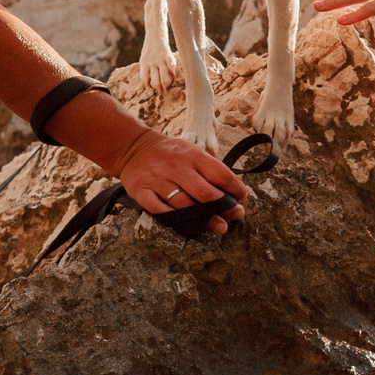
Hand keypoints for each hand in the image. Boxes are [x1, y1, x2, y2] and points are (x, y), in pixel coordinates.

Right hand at [112, 132, 247, 232]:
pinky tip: (187, 225)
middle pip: (205, 193)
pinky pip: (159, 210)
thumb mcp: (191, 152)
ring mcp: (157, 180)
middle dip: (224, 207)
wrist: (133, 148)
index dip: (235, 188)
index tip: (241, 197)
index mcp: (192, 155)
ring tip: (219, 226)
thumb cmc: (170, 155)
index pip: (219, 173)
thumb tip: (234, 193)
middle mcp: (176, 167)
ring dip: (204, 220)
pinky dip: (174, 219)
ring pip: (184, 205)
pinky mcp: (141, 191)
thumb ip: (210, 170)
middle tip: (235, 215)